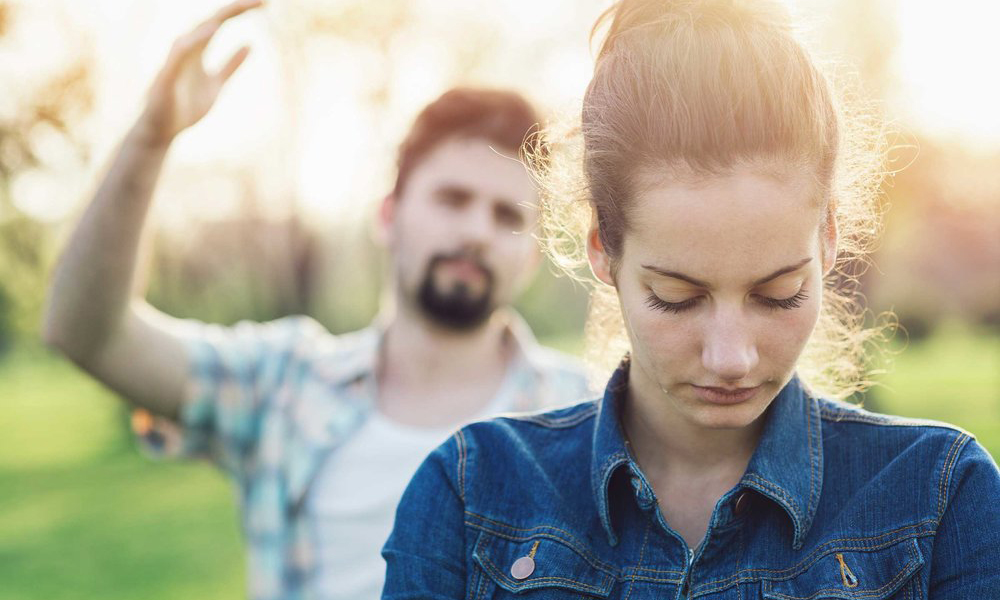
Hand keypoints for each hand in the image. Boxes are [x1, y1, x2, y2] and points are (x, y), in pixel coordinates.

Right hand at [138, 0, 261, 145]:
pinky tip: (211, 30)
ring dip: (217, 19)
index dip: (241, 10)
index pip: (220, 22)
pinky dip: (195, 40)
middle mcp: (187, 49)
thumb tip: (250, 45)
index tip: (265, 3)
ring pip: (196, 32)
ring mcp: (176, 60)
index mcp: (199, 50)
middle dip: (235, 8)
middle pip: (212, 21)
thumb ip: (231, 65)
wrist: (163, 131)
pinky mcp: (167, 74)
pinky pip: (180, 52)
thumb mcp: (217, 85)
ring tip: (239, 8)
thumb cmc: (186, 107)